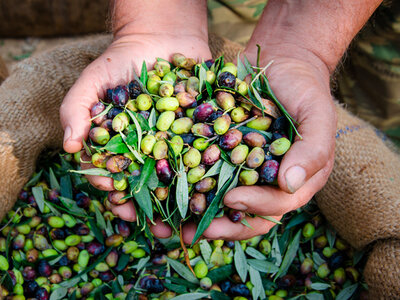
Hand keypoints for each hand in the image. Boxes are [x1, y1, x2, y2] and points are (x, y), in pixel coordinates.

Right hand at [60, 31, 210, 237]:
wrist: (160, 38)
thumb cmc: (121, 60)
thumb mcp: (92, 80)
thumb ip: (77, 109)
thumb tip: (68, 146)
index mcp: (120, 147)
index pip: (116, 177)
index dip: (117, 193)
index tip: (122, 205)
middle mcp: (148, 151)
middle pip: (150, 185)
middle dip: (155, 209)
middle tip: (162, 231)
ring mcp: (176, 144)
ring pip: (180, 177)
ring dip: (185, 201)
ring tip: (192, 221)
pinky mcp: (200, 133)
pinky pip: (206, 155)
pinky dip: (212, 172)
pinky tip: (218, 189)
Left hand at [182, 49, 336, 242]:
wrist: (279, 59)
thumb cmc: (304, 87)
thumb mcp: (317, 114)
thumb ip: (313, 149)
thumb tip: (290, 185)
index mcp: (292, 180)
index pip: (275, 206)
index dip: (255, 207)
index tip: (232, 199)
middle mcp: (263, 180)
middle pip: (243, 214)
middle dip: (217, 226)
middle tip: (190, 232)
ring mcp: (239, 167)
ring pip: (216, 199)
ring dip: (192, 213)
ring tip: (164, 225)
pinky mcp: (218, 151)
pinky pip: (200, 170)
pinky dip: (182, 182)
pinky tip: (160, 187)